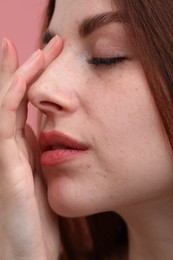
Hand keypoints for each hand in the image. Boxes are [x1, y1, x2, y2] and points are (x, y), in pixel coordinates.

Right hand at [0, 36, 62, 259]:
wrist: (27, 249)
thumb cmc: (38, 219)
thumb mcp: (45, 178)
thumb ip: (42, 153)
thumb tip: (48, 131)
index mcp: (23, 148)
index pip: (27, 105)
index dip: (37, 79)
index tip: (53, 57)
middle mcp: (10, 145)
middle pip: (15, 97)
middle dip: (28, 67)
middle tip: (48, 44)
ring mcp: (5, 152)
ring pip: (6, 102)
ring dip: (15, 73)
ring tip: (20, 45)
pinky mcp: (6, 161)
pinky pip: (5, 119)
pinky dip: (11, 93)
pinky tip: (21, 75)